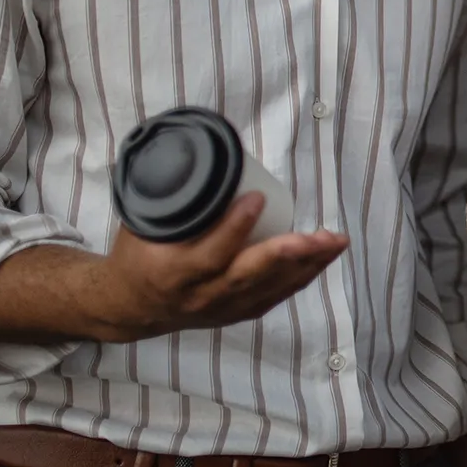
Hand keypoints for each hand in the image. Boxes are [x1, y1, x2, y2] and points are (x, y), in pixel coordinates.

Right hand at [90, 193, 347, 341]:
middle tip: (320, 235)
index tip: (257, 198)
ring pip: (270, 288)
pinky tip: (324, 256)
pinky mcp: (237, 314)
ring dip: (307, 264)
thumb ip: (170, 199)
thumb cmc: (137, 256)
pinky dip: (302, 276)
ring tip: (335, 240)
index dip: (234, 228)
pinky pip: (276, 296)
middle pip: (248, 277)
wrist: (130, 307)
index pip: (209, 254)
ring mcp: (221, 309)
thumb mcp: (141, 226)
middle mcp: (200, 296)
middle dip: (288, 254)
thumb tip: (200, 152)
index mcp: (172, 273)